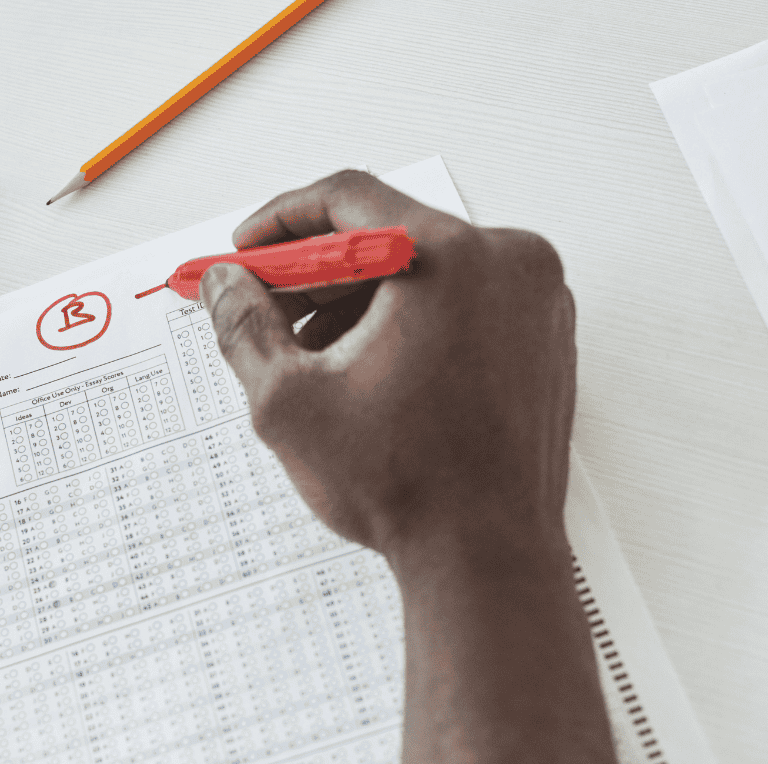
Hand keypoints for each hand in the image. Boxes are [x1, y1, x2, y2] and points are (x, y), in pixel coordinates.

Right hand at [203, 175, 616, 763]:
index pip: (349, 198)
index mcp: (451, 260)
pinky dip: (407, 321)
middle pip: (388, 236)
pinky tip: (362, 370)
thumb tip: (224, 284)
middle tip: (262, 304)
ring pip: (424, 272)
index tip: (247, 249)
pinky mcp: (543, 338)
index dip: (281, 220)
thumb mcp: (289, 400)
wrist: (486, 561)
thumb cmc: (407, 488)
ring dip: (357, 302)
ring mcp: (535, 301)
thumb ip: (244, 325)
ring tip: (308, 356)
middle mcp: (507, 264)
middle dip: (314, 272)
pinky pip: (462, 302)